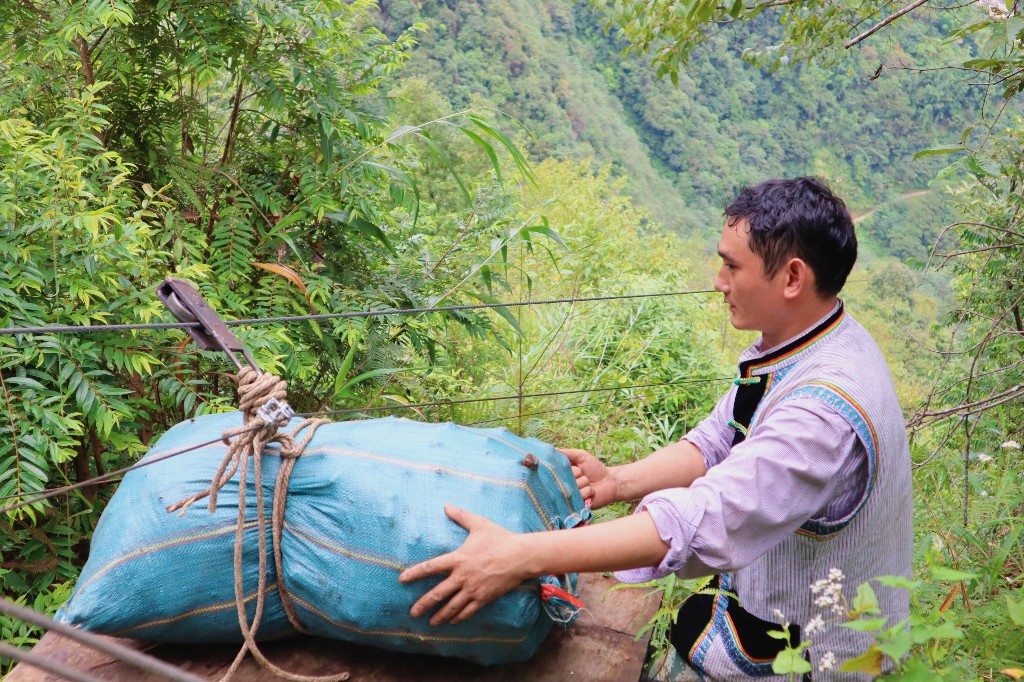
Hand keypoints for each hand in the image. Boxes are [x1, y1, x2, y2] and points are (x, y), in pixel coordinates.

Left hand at [398, 505, 531, 625]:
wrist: (521, 556)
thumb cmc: (500, 538)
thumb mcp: (479, 524)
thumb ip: (460, 516)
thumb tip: (446, 505)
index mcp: (458, 558)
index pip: (430, 567)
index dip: (414, 574)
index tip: (401, 580)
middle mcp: (462, 576)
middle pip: (437, 593)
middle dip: (423, 604)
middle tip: (412, 613)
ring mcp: (473, 589)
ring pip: (452, 606)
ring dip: (439, 616)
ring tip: (431, 623)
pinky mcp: (484, 597)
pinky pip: (468, 611)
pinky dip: (459, 617)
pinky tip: (452, 621)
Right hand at [559, 448, 616, 508]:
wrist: (610, 481)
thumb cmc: (595, 468)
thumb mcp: (581, 456)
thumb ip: (567, 453)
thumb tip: (551, 450)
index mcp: (563, 474)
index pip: (556, 471)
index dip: (567, 468)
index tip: (574, 467)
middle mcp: (565, 485)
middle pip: (564, 479)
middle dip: (577, 474)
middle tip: (583, 473)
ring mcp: (571, 496)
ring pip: (574, 487)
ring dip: (584, 483)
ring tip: (589, 483)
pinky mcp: (578, 504)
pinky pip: (581, 495)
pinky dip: (588, 491)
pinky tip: (592, 491)